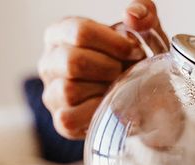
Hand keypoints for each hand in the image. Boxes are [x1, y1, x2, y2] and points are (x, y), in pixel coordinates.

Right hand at [38, 1, 166, 138]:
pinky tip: (110, 105)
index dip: (113, 43)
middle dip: (109, 68)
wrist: (144, 98)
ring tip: (118, 87)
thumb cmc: (136, 61)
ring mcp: (52, 93)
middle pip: (72, 61)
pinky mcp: (61, 121)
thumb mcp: (144, 32)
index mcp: (60, 34)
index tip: (135, 50)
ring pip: (69, 90)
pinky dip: (95, 112)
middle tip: (125, 71)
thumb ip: (144, 12)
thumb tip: (133, 15)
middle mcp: (49, 62)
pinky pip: (69, 118)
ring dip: (103, 90)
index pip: (78, 32)